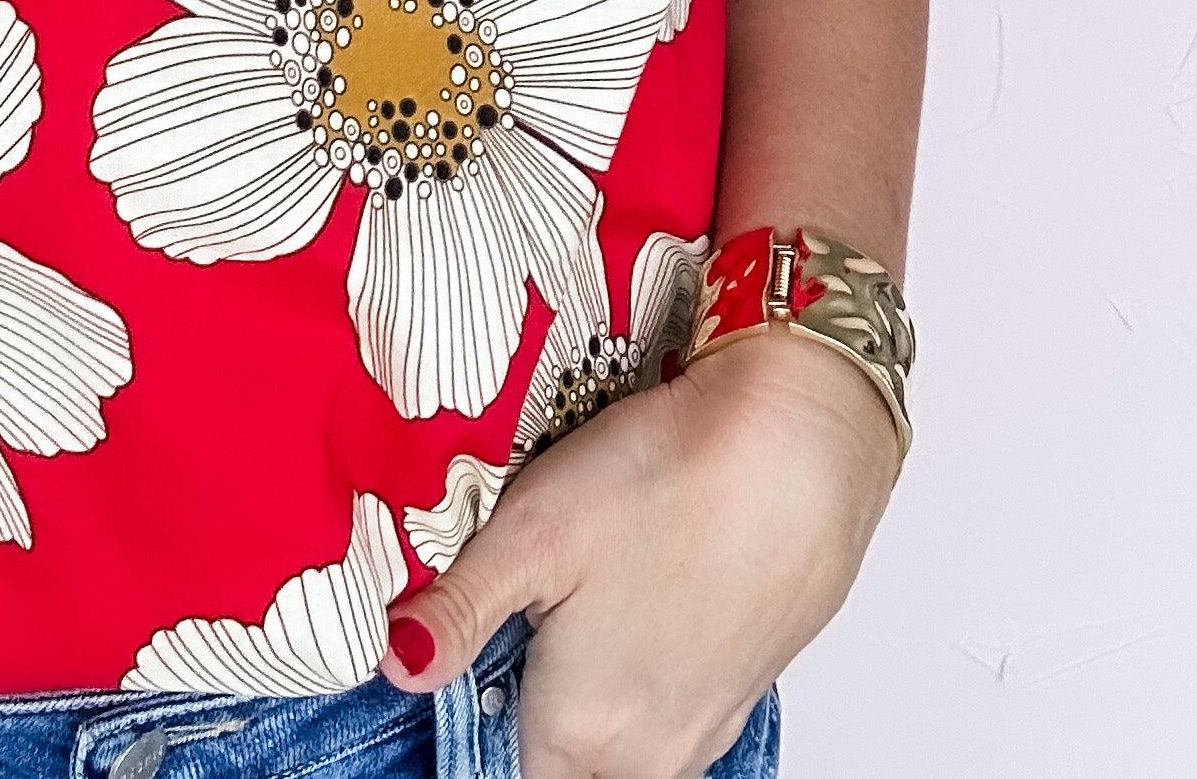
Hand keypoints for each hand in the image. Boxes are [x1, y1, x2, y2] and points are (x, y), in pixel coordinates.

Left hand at [378, 333, 902, 778]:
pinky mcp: (744, 687)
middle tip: (515, 627)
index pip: (502, 775)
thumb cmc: (666, 481)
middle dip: (525, 713)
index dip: (472, 723)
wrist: (801, 449)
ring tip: (575, 608)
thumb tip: (395, 664)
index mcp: (578, 734)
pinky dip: (645, 677)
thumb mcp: (531, 534)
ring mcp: (704, 727)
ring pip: (622, 749)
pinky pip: (674, 714)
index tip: (464, 668)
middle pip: (561, 767)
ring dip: (589, 699)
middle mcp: (646, 755)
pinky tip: (639, 600)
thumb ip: (457, 611)